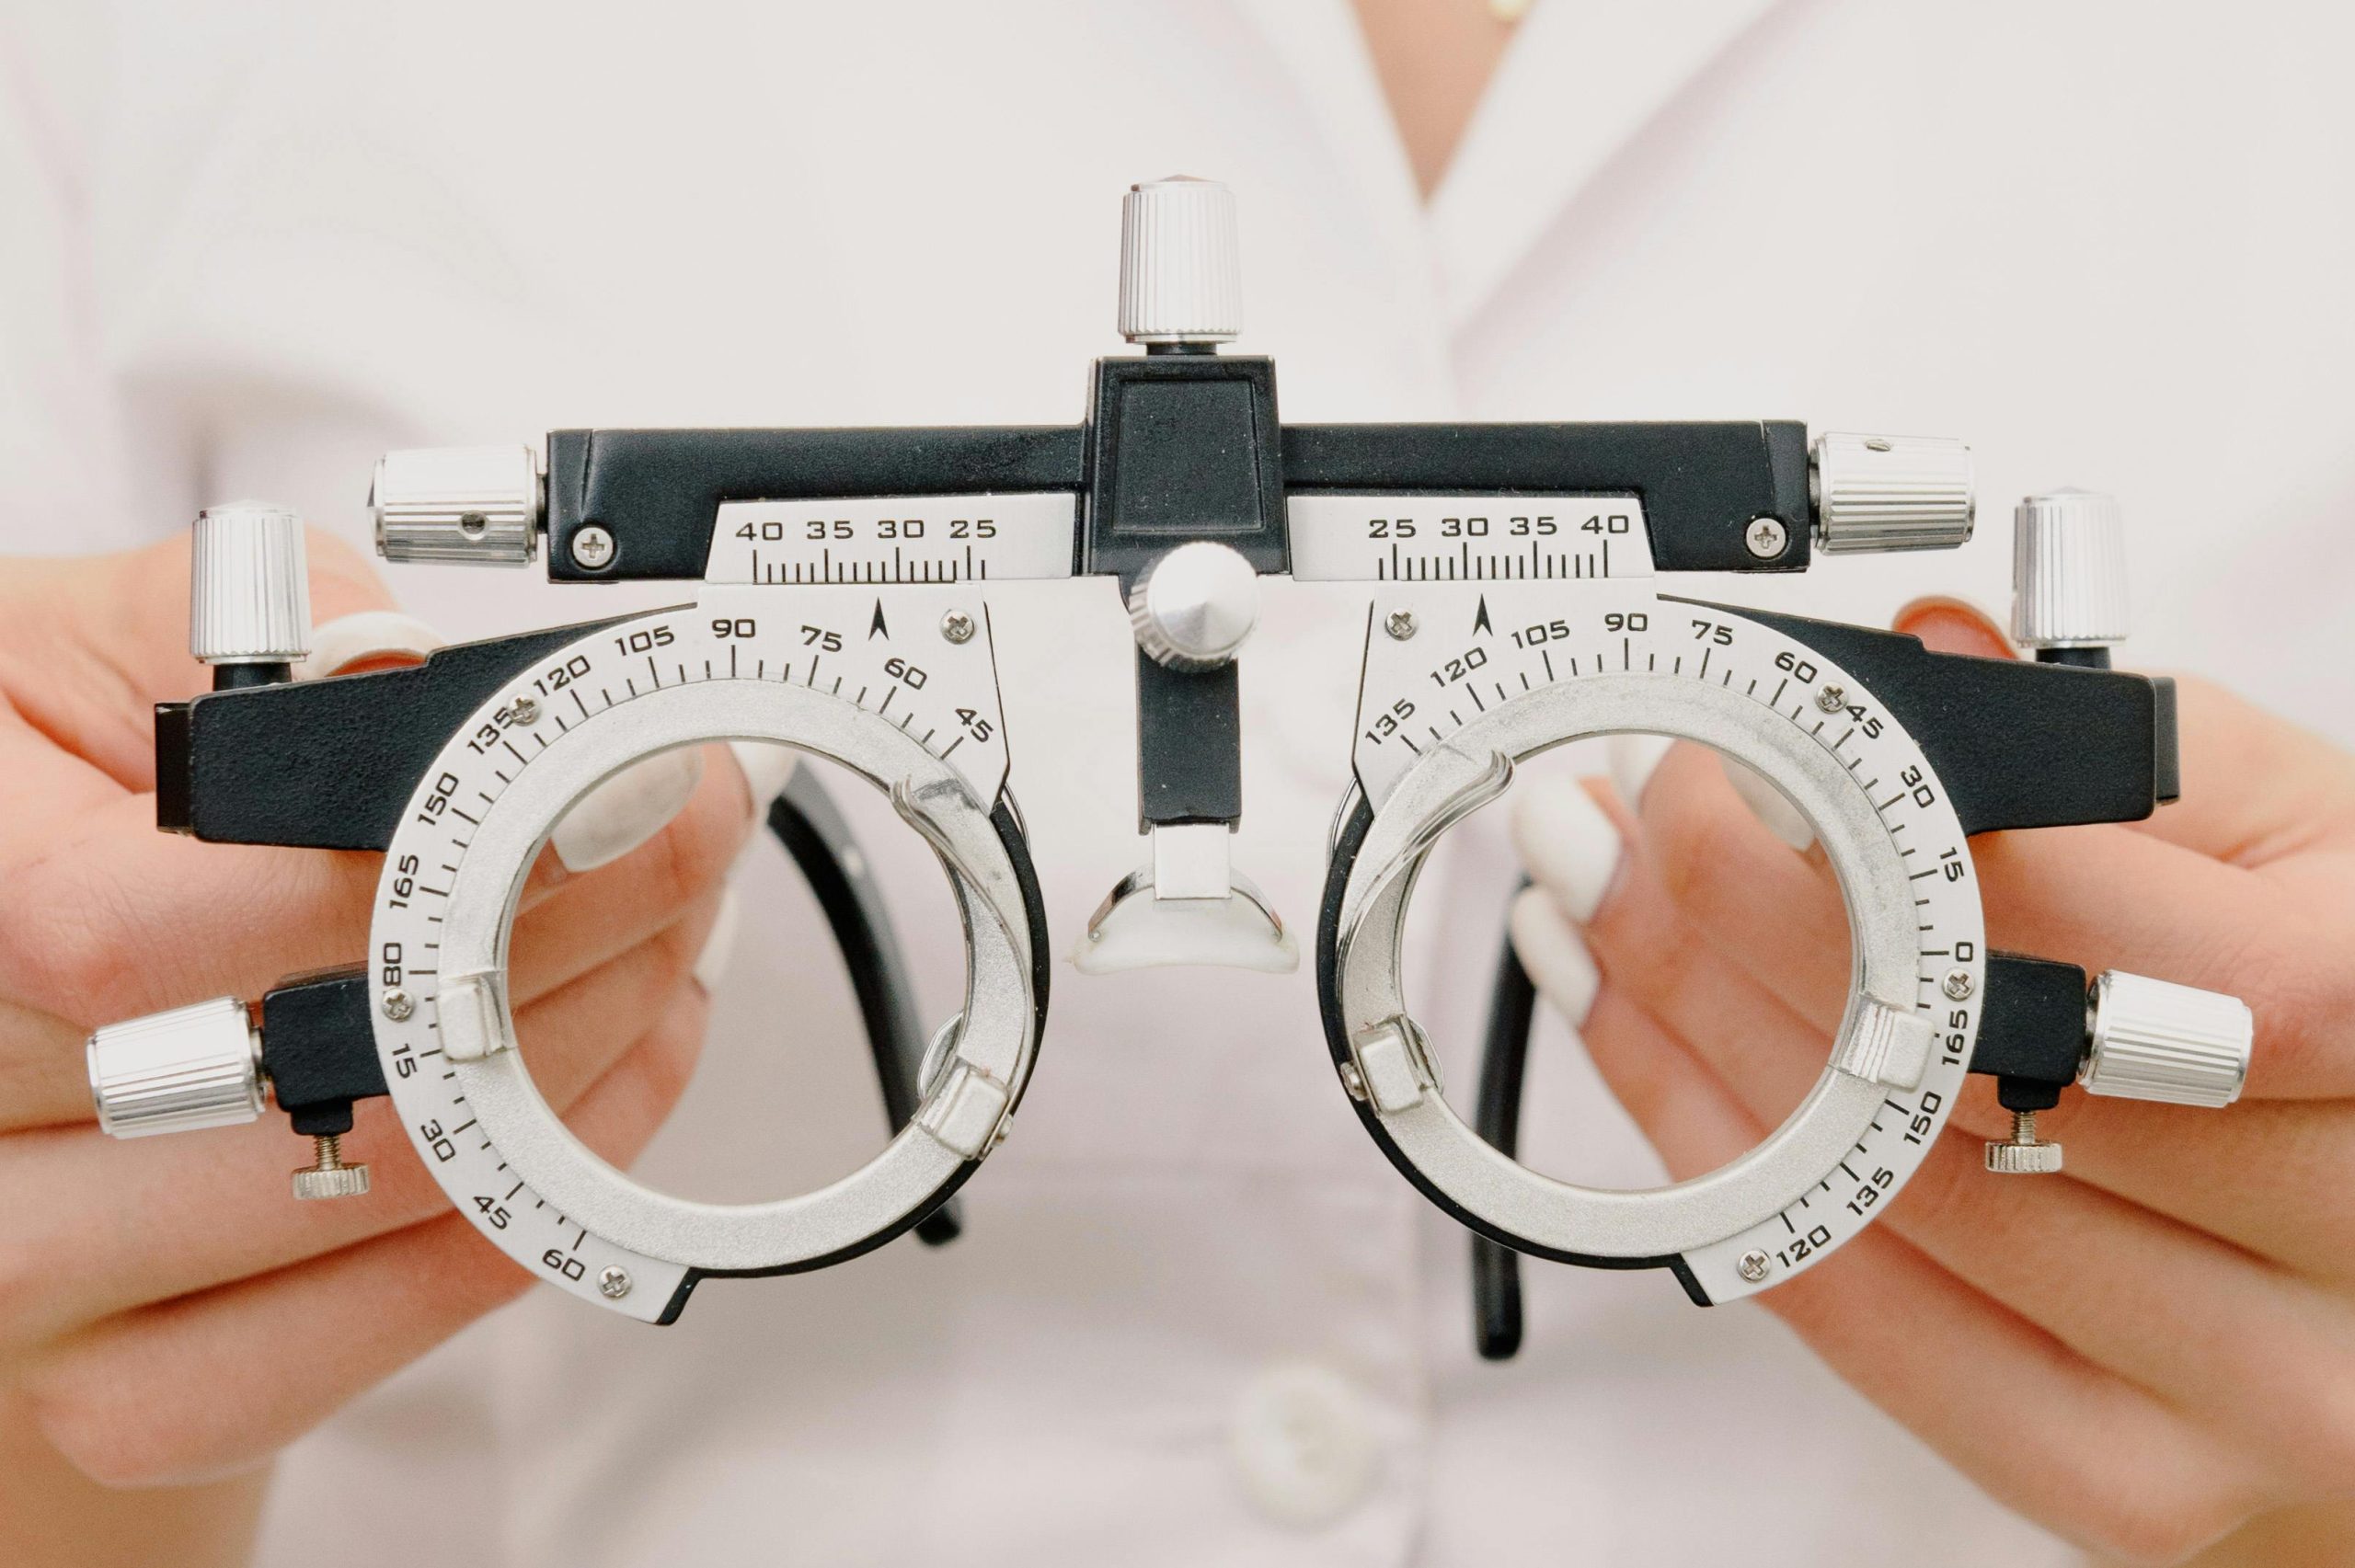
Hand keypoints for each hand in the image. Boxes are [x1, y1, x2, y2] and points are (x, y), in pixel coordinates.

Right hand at [0, 533, 751, 1556]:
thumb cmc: (55, 789)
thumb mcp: (103, 645)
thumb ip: (267, 636)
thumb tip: (447, 694)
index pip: (149, 931)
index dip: (416, 853)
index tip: (611, 777)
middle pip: (321, 1067)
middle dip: (569, 928)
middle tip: (684, 830)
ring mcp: (38, 1279)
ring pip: (391, 1192)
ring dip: (592, 1045)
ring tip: (668, 930)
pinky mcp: (141, 1395)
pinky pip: (395, 1318)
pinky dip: (548, 1185)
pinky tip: (620, 1066)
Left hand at [1508, 599, 2354, 1564]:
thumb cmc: (2336, 1011)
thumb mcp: (2296, 838)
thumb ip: (2129, 749)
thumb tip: (1916, 659)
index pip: (2091, 930)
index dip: (1876, 836)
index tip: (1731, 757)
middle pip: (1957, 1068)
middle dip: (1731, 921)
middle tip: (1610, 825)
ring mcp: (2252, 1393)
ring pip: (1883, 1191)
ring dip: (1684, 1029)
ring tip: (1587, 910)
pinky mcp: (2129, 1484)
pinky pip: (1863, 1320)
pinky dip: (1718, 1168)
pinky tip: (1635, 1047)